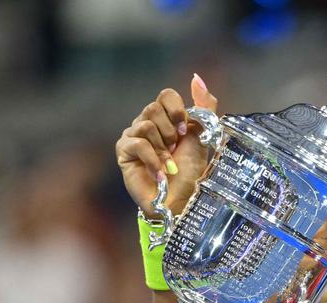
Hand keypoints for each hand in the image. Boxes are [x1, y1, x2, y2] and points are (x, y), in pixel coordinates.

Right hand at [116, 73, 218, 219]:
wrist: (180, 201)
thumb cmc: (191, 172)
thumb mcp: (203, 136)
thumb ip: (203, 107)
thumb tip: (196, 77)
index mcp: (166, 118)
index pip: (166, 95)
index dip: (177, 110)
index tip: (186, 130)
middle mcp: (147, 123)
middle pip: (153, 108)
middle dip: (170, 132)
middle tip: (175, 150)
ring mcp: (133, 136)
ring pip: (145, 125)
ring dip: (163, 149)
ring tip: (168, 165)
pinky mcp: (123, 151)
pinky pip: (137, 143)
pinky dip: (153, 159)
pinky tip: (160, 173)